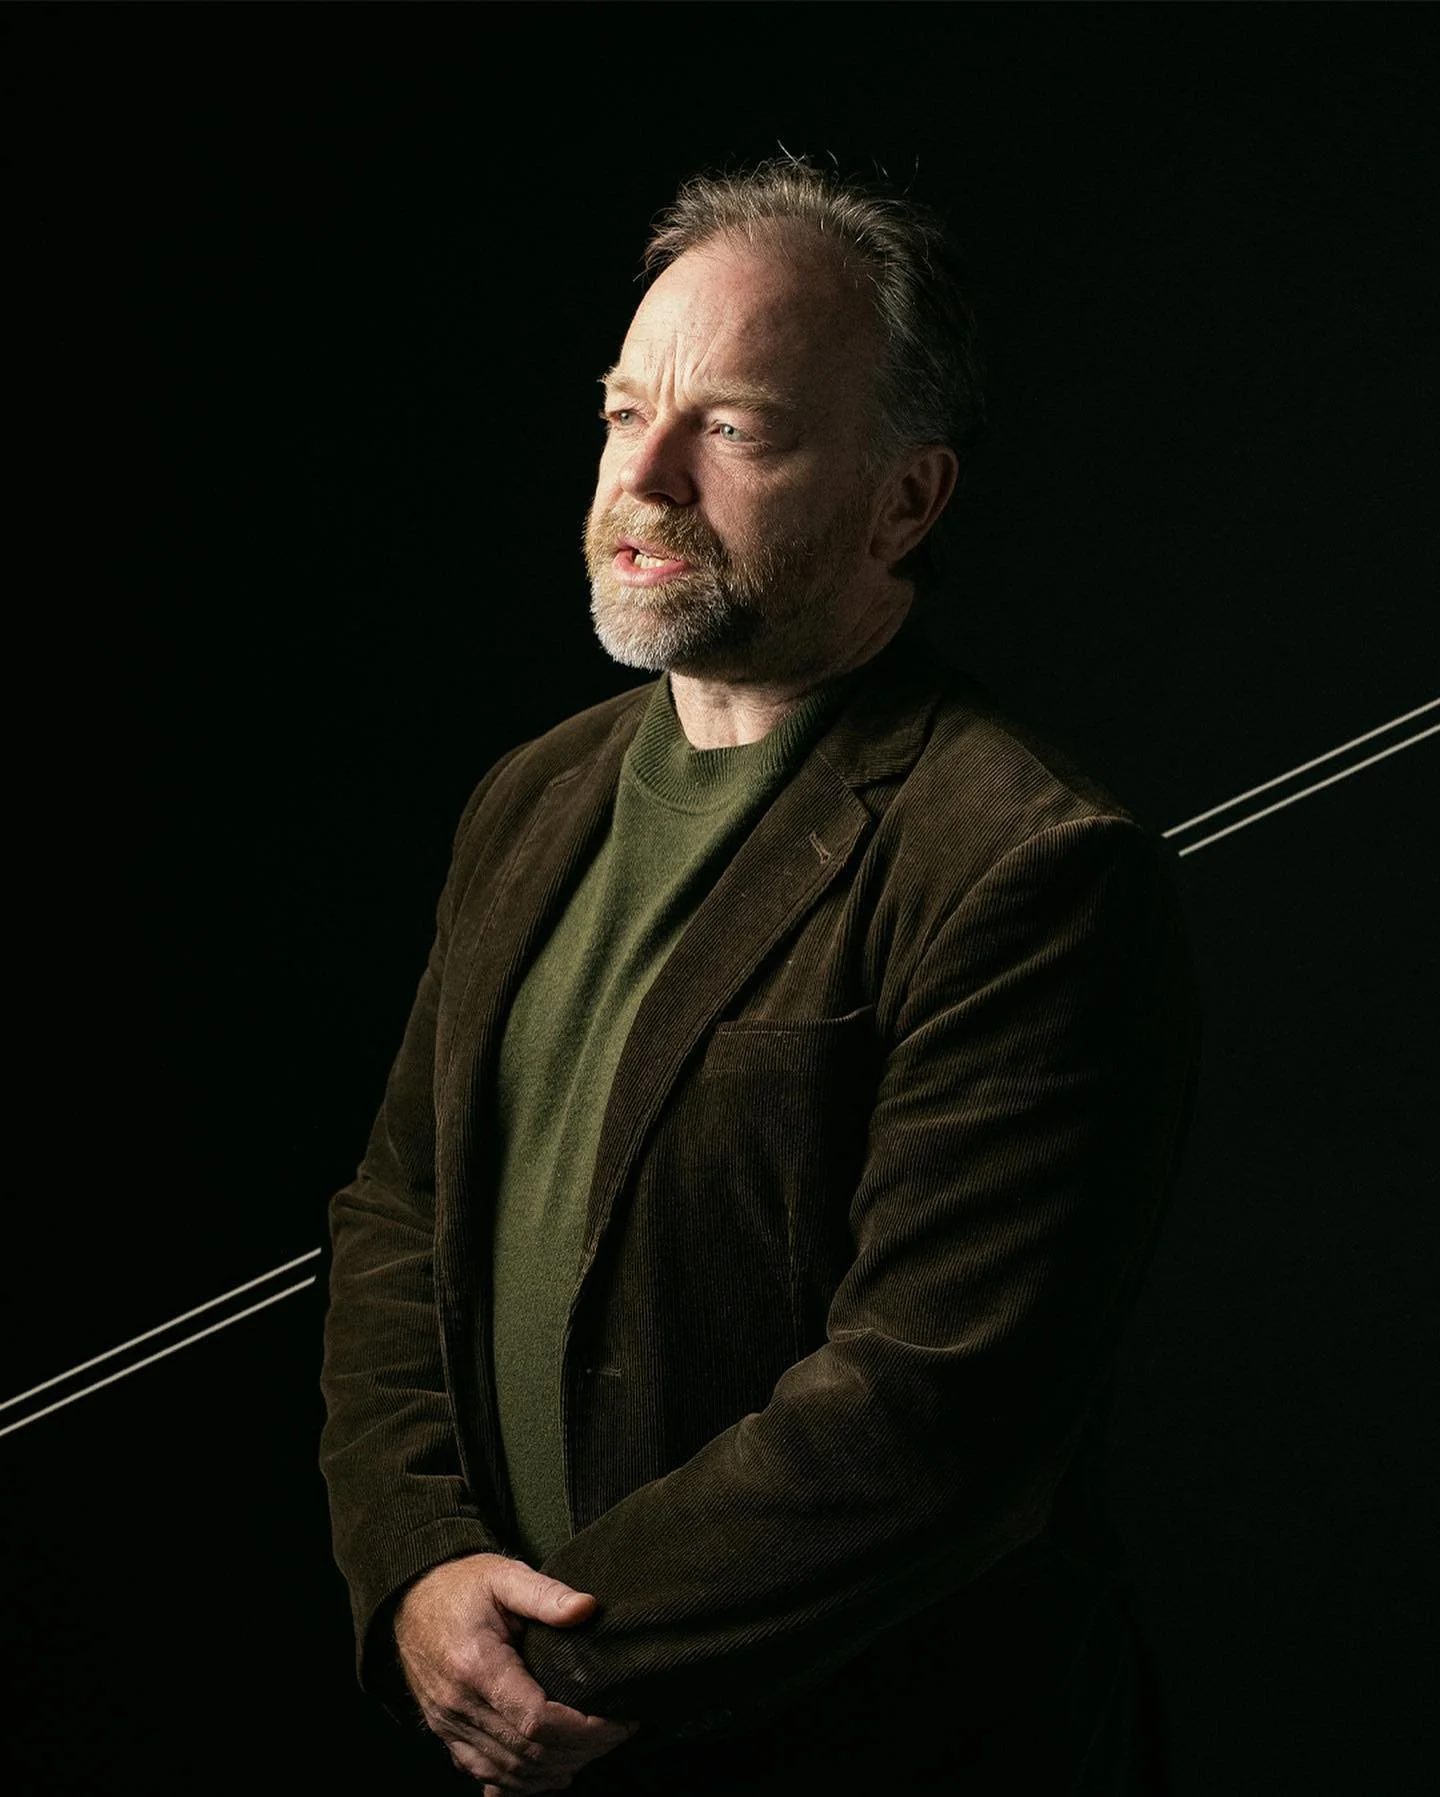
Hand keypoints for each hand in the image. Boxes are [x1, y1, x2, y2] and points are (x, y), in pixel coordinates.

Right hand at [394, 1552, 637, 1790]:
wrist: (411, 1598)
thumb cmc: (462, 1585)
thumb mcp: (505, 1575)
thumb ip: (546, 1594)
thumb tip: (587, 1608)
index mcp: (477, 1667)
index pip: (538, 1723)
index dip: (585, 1731)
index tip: (619, 1721)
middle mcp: (460, 1705)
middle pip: (529, 1755)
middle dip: (580, 1752)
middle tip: (616, 1734)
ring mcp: (449, 1724)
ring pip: (509, 1773)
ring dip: (555, 1771)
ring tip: (593, 1750)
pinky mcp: (446, 1732)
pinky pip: (485, 1773)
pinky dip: (521, 1782)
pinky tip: (551, 1773)